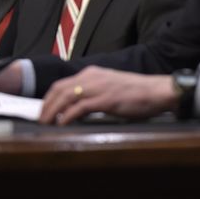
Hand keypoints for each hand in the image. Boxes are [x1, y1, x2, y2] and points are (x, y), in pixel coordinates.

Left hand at [39, 66, 177, 124]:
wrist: (158, 91)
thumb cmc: (139, 92)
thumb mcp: (112, 88)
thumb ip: (95, 94)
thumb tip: (78, 109)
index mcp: (94, 73)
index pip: (62, 84)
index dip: (49, 99)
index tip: (44, 111)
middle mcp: (93, 77)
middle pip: (59, 90)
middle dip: (46, 106)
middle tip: (41, 121)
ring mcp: (99, 88)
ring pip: (65, 97)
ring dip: (52, 112)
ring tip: (47, 125)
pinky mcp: (106, 100)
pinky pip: (79, 108)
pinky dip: (68, 117)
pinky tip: (63, 125)